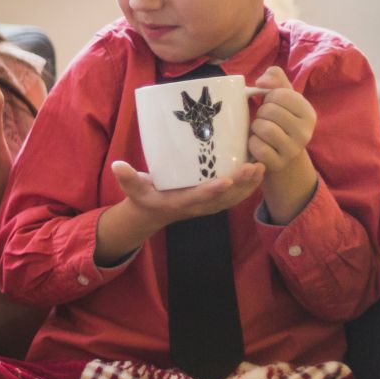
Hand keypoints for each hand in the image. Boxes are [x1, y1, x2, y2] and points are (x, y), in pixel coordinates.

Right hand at [111, 160, 264, 225]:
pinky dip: (249, 186)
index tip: (225, 180)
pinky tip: (260, 171)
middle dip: (240, 184)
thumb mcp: (133, 190)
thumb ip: (127, 178)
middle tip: (254, 166)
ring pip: (234, 198)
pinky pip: (236, 196)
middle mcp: (198, 206)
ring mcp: (209, 205)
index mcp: (180, 203)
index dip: (212, 190)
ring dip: (250, 185)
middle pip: (224, 198)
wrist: (153, 213)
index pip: (198, 198)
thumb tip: (116, 165)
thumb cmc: (144, 197)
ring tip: (262, 167)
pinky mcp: (215, 201)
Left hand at [249, 67, 316, 174]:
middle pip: (270, 110)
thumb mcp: (283, 97)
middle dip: (261, 113)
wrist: (282, 155)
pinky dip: (252, 143)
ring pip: (264, 128)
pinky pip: (258, 148)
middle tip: (264, 119)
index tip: (272, 105)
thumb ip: (275, 79)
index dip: (269, 97)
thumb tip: (261, 81)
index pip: (280, 94)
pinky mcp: (279, 163)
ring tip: (260, 130)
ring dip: (255, 127)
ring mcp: (293, 149)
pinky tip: (257, 143)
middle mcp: (305, 131)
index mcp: (308, 112)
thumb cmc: (280, 120)